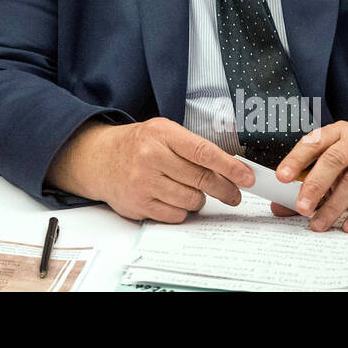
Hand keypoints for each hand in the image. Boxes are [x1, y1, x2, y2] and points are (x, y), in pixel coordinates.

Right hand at [47, 118, 254, 222]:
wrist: (99, 159)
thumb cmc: (138, 145)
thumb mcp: (162, 133)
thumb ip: (192, 147)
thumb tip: (231, 169)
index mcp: (161, 134)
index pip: (203, 152)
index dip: (230, 166)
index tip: (247, 177)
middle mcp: (151, 157)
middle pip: (201, 179)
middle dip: (225, 189)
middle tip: (235, 194)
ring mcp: (143, 182)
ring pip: (192, 200)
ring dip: (198, 199)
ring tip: (189, 189)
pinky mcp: (139, 204)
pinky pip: (176, 214)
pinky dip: (181, 209)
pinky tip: (172, 197)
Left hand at [273, 122, 347, 231]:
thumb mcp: (336, 174)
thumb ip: (309, 187)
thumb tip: (278, 207)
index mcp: (339, 132)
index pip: (314, 142)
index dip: (296, 159)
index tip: (282, 177)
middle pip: (333, 160)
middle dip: (314, 186)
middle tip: (301, 208)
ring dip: (334, 206)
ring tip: (319, 223)